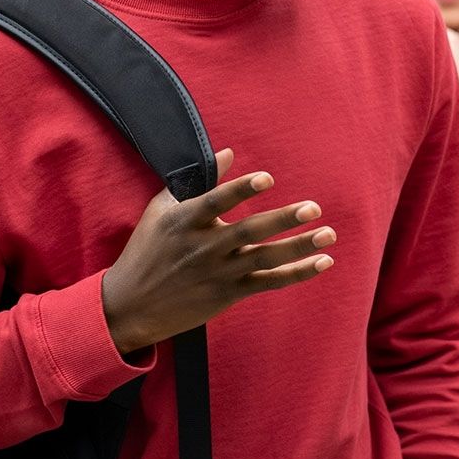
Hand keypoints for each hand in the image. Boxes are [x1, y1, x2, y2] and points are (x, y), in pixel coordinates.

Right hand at [100, 149, 335, 352]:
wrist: (130, 306)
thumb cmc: (147, 251)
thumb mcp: (162, 210)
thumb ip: (198, 182)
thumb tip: (228, 152)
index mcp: (185, 221)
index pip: (216, 202)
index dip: (241, 190)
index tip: (267, 179)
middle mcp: (204, 247)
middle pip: (249, 231)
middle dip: (282, 219)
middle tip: (313, 208)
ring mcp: (218, 272)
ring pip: (265, 258)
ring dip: (299, 247)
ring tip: (328, 234)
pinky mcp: (229, 293)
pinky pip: (269, 282)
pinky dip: (297, 273)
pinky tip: (322, 262)